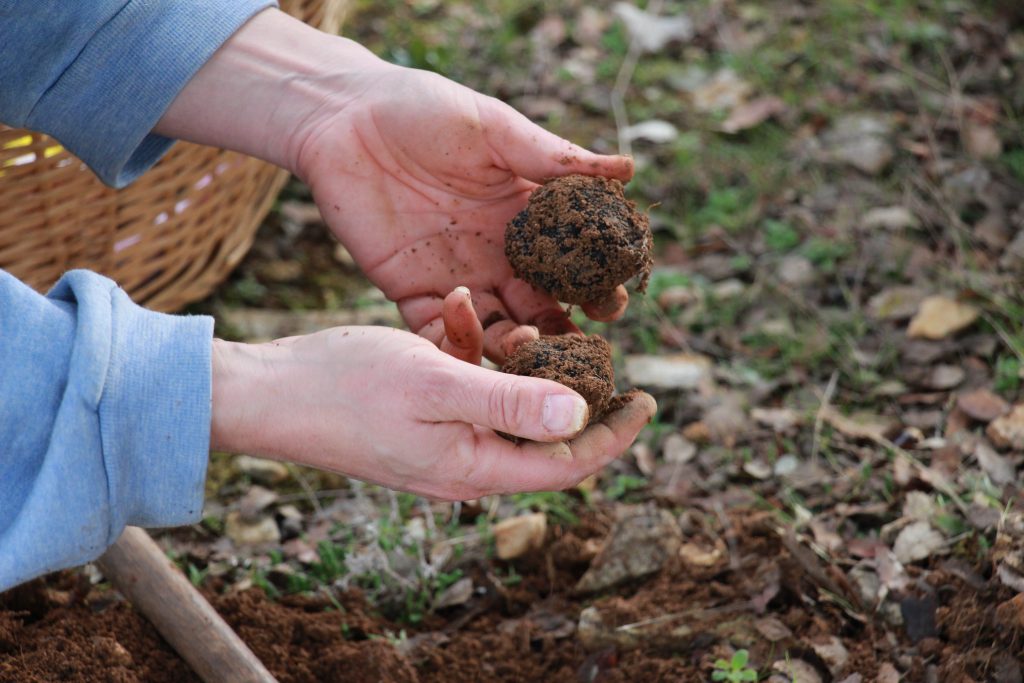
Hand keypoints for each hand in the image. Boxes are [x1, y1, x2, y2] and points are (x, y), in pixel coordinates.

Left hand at [155, 9, 633, 362]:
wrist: (345, 119)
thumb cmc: (424, 110)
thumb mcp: (496, 129)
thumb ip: (554, 158)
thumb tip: (629, 170)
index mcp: (526, 218)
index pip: (573, 263)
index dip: (597, 284)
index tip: (617, 299)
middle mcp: (499, 256)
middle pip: (544, 308)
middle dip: (568, 332)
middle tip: (585, 351)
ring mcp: (458, 279)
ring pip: (498, 331)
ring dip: (518, 349)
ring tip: (533, 352)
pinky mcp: (413, 292)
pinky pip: (441, 334)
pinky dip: (460, 347)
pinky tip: (475, 349)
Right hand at [210, 328, 655, 499]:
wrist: (268, 392)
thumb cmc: (346, 387)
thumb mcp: (437, 384)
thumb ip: (509, 402)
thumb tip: (580, 418)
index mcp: (476, 466)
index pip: (568, 464)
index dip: (613, 435)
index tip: (648, 399)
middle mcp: (463, 463)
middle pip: (543, 436)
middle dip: (572, 391)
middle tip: (601, 351)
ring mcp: (439, 441)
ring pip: (503, 403)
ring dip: (512, 360)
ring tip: (508, 313)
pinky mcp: (418, 417)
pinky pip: (464, 388)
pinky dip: (470, 352)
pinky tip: (457, 312)